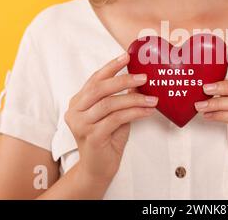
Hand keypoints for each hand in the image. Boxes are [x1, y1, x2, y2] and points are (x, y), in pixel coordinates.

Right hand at [64, 53, 158, 185]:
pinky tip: (147, 111)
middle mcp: (75, 111)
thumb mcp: (114, 114)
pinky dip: (135, 113)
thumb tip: (138, 80)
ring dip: (134, 99)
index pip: (94, 79)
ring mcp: (81, 125)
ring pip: (109, 104)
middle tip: (144, 77)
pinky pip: (116, 119)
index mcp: (78, 102)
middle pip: (100, 88)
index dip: (111, 67)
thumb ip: (120, 98)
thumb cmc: (106, 139)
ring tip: (152, 98)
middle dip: (124, 80)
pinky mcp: (92, 137)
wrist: (97, 169)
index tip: (127, 56)